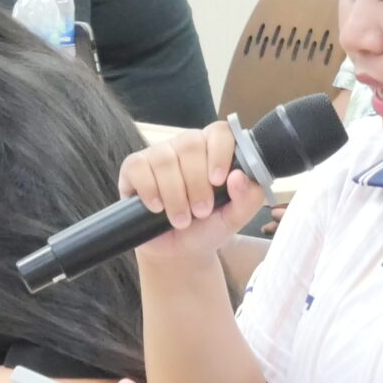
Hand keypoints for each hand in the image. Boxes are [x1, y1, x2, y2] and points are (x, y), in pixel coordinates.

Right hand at [119, 122, 264, 267]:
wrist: (178, 251)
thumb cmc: (208, 227)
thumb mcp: (234, 218)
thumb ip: (247, 199)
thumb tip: (239, 177)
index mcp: (214, 150)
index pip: (219, 132)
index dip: (220, 152)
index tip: (219, 181)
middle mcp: (186, 146)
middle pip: (190, 145)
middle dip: (197, 184)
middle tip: (201, 212)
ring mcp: (158, 154)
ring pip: (164, 159)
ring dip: (175, 195)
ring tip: (181, 219)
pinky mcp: (134, 168)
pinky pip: (139, 168)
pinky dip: (150, 191)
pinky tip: (158, 208)